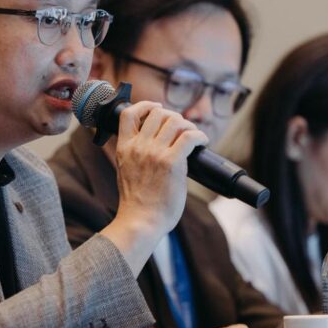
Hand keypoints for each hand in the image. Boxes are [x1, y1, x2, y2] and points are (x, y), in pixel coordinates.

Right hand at [112, 102, 208, 235]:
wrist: (140, 221)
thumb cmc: (136, 203)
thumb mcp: (125, 171)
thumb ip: (133, 155)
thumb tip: (151, 145)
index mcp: (124, 148)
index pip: (128, 114)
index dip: (145, 105)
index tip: (156, 109)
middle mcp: (138, 146)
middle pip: (157, 113)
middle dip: (172, 116)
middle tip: (181, 128)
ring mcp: (155, 153)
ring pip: (175, 121)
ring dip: (188, 125)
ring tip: (193, 136)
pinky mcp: (172, 163)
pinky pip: (190, 137)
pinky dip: (199, 136)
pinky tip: (202, 142)